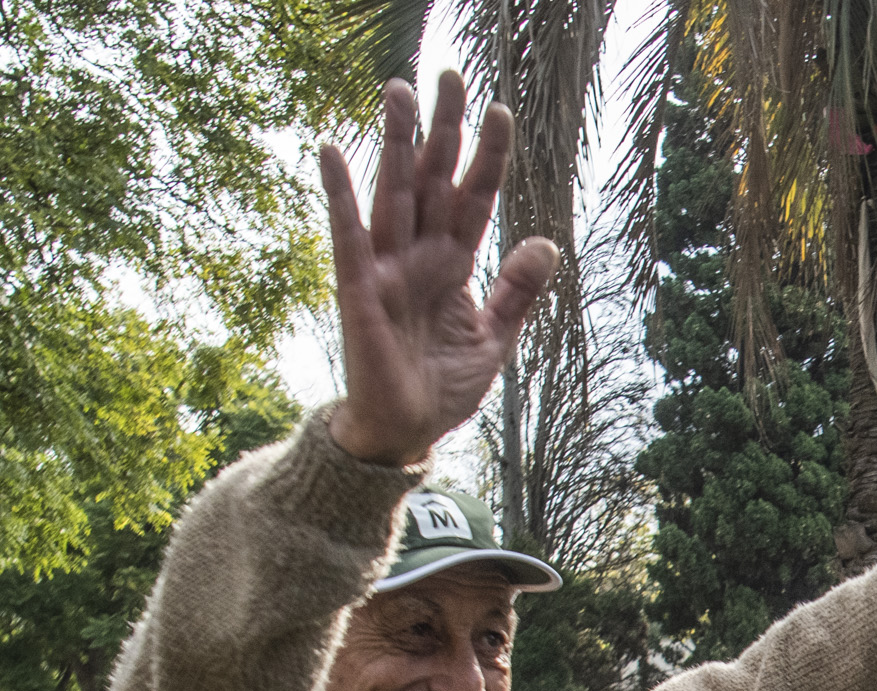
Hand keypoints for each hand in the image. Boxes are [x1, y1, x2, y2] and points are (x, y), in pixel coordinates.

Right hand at [318, 74, 557, 466]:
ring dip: (395, 141)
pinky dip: (339, 193)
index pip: (475, 197)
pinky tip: (332, 150)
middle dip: (441, 128)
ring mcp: (387, 267)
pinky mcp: (358, 288)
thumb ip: (516, 291)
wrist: (406, 431)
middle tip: (448, 73)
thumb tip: (544, 243)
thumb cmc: (442, 385)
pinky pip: (347, 234)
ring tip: (397, 89)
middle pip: (432, 178)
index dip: (487, 157)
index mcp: (454, 264)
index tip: (501, 111)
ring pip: (392, 191)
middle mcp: (420, 255)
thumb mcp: (495, 339)